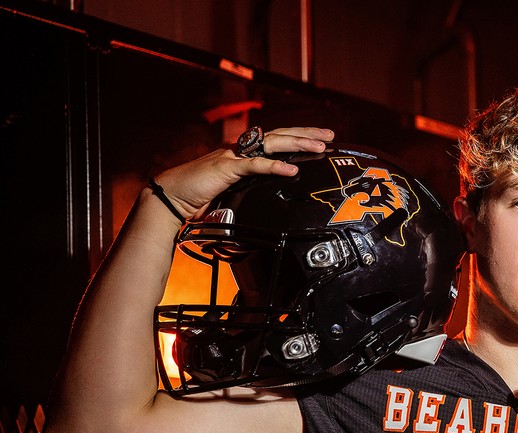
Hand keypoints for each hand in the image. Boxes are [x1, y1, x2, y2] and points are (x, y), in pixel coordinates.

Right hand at [151, 126, 334, 219]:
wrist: (171, 197)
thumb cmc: (200, 196)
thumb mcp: (235, 190)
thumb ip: (253, 186)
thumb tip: (275, 193)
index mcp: (243, 153)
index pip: (277, 140)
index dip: (299, 138)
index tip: (321, 140)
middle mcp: (240, 149)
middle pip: (280, 136)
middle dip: (306, 135)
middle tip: (329, 135)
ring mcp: (233, 157)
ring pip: (271, 145)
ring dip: (297, 145)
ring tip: (318, 148)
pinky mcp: (225, 169)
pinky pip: (254, 166)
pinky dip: (274, 167)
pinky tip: (291, 171)